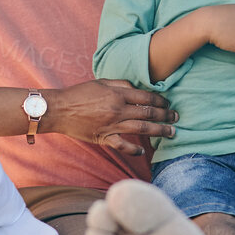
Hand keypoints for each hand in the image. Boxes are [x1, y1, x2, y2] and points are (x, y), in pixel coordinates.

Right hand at [43, 80, 175, 155]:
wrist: (59, 109)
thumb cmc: (79, 94)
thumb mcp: (101, 82)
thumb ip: (121, 84)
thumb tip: (137, 88)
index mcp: (117, 94)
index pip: (146, 97)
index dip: (160, 101)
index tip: (168, 104)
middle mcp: (117, 109)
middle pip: (148, 113)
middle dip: (165, 115)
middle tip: (176, 118)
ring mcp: (111, 125)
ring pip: (142, 128)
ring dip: (159, 130)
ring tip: (171, 133)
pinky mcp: (104, 137)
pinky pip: (122, 145)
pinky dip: (134, 149)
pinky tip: (143, 151)